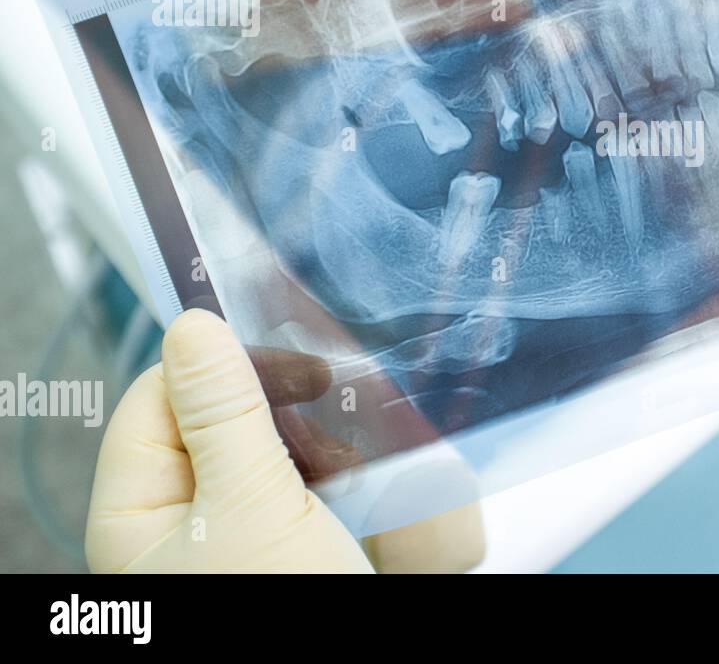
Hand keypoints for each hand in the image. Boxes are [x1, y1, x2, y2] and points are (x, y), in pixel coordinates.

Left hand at [85, 309, 483, 572]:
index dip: (221, 370)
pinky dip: (334, 478)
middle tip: (335, 402)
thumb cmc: (287, 610)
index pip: (156, 401)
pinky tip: (367, 488)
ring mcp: (232, 539)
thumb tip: (192, 324)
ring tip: (359, 460)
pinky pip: (301, 489)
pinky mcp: (281, 550)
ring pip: (265, 452)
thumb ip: (222, 412)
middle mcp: (176, 525)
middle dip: (279, 408)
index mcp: (135, 516)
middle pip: (213, 422)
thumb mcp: (251, 507)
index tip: (295, 364)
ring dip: (316, 442)